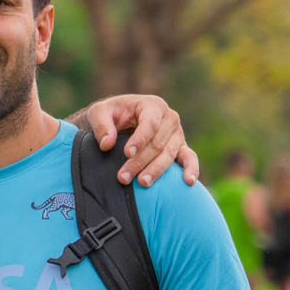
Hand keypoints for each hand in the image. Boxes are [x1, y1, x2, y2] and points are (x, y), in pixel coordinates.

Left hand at [83, 95, 199, 186]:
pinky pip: (189, 157)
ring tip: (142, 183)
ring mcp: (177, 134)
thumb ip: (101, 125)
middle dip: (140, 161)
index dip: (140, 139)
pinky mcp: (180, 147)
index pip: (150, 123)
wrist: (120, 120)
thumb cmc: (110, 115)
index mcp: (152, 105)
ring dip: (156, 170)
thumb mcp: (99, 113)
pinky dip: (191, 169)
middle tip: (123, 177)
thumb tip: (106, 144)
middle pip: (157, 143)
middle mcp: (169, 118)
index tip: (127, 153)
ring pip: (169, 153)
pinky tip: (188, 181)